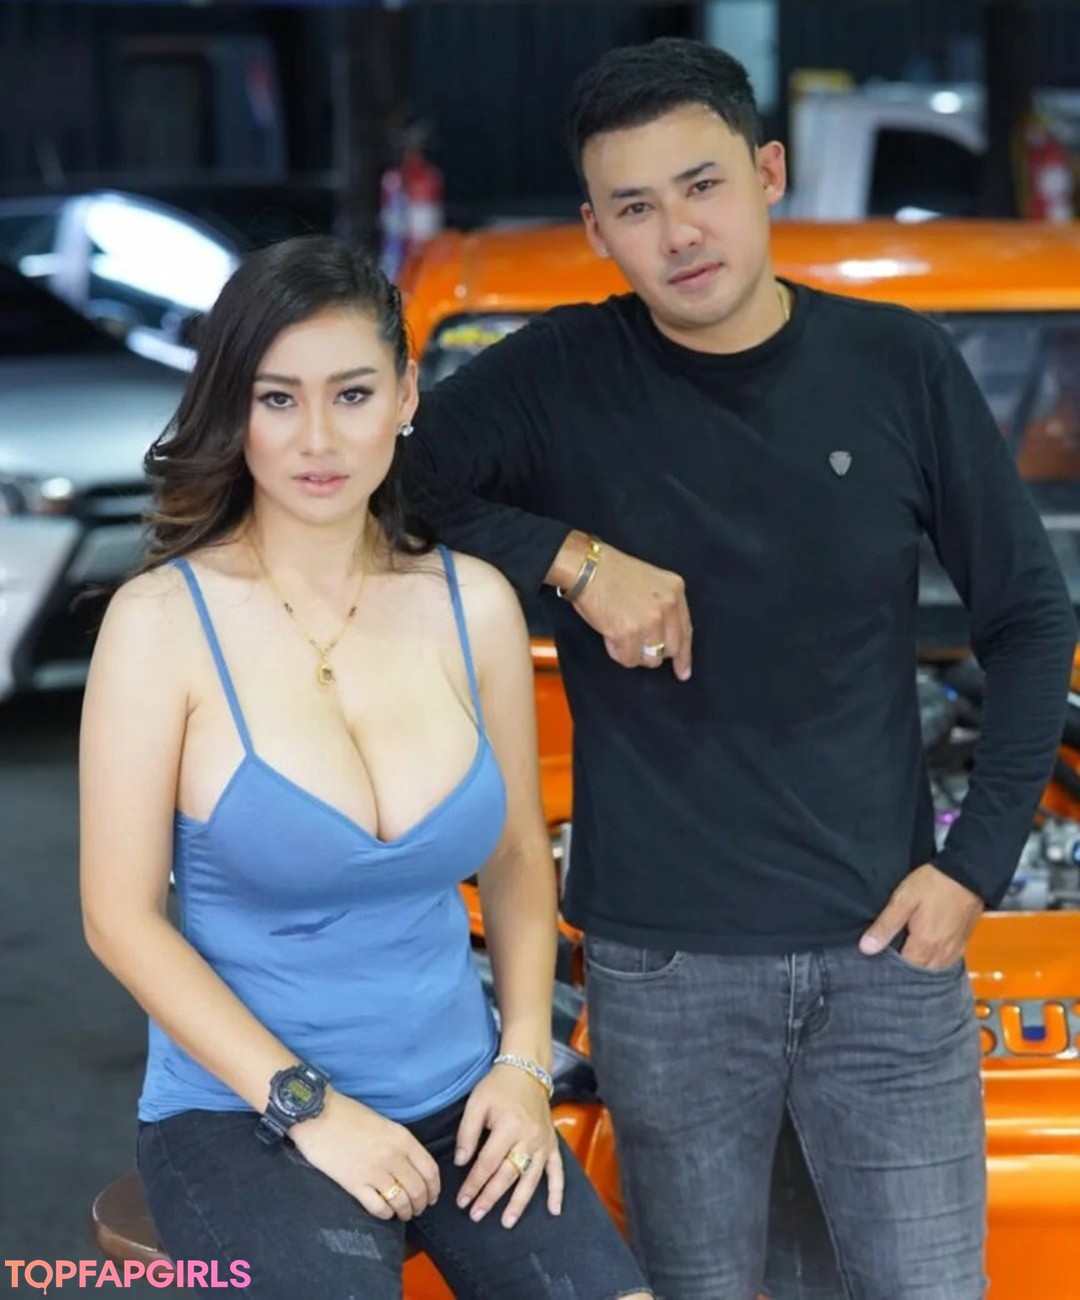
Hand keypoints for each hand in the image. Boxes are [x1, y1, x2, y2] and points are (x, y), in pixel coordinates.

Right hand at [290, 1089, 440, 1221]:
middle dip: (421, 1203)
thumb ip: (400, 1143)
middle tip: (418, 1209)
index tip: (432, 1196)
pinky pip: (378, 1207)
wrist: (318, 1115)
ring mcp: (374, 1172)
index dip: (434, 1188)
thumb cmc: (349, 1115)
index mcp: (402, 1138)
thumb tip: (411, 1165)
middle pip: (418, 1189)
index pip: (430, 1170)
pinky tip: (385, 1212)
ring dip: (405, 1212)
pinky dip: (385, 1214)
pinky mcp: (354, 1185)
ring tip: (403, 1213)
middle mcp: (392, 1156)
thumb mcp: (384, 1123)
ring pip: (401, 1201)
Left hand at [454, 1064, 563, 1228]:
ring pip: (531, 1179)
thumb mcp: (477, 1103)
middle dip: (490, 1197)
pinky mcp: (552, 1144)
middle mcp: (529, 1138)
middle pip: (508, 1174)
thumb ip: (467, 1132)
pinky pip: (558, 1171)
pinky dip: (558, 1191)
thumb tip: (461, 1162)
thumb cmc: (498, 1087)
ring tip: (507, 1222)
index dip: (473, 1183)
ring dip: (519, 1202)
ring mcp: (543, 1143)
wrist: (526, 1071)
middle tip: (476, 1215)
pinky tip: (554, 1210)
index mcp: (508, 1126)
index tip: (462, 1200)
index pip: (488, 1162)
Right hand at [572, 542, 691, 679]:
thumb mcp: (650, 580)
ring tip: (619, 635)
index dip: (684, 655)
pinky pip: (629, 659)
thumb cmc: (611, 572)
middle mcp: (667, 606)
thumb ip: (663, 606)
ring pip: (651, 659)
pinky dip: (618, 653)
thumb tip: (664, 640)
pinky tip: (610, 637)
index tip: (683, 671)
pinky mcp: (629, 633)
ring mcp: (649, 621)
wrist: (585, 566)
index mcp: (675, 590)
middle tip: (636, 647)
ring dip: (635, 653)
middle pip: (671, 649)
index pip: (686, 631)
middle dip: (654, 653)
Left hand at [859, 863, 983, 969]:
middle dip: (905, 968)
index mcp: (924, 945)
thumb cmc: (934, 884)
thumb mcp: (903, 901)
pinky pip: (946, 961)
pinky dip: (935, 960)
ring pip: (934, 969)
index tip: (880, 958)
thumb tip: (866, 948)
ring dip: (921, 965)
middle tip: (892, 954)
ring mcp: (954, 949)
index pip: (903, 970)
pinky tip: (926, 949)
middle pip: (919, 972)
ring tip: (908, 951)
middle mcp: (942, 953)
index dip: (890, 966)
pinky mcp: (962, 942)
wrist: (966, 873)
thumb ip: (885, 926)